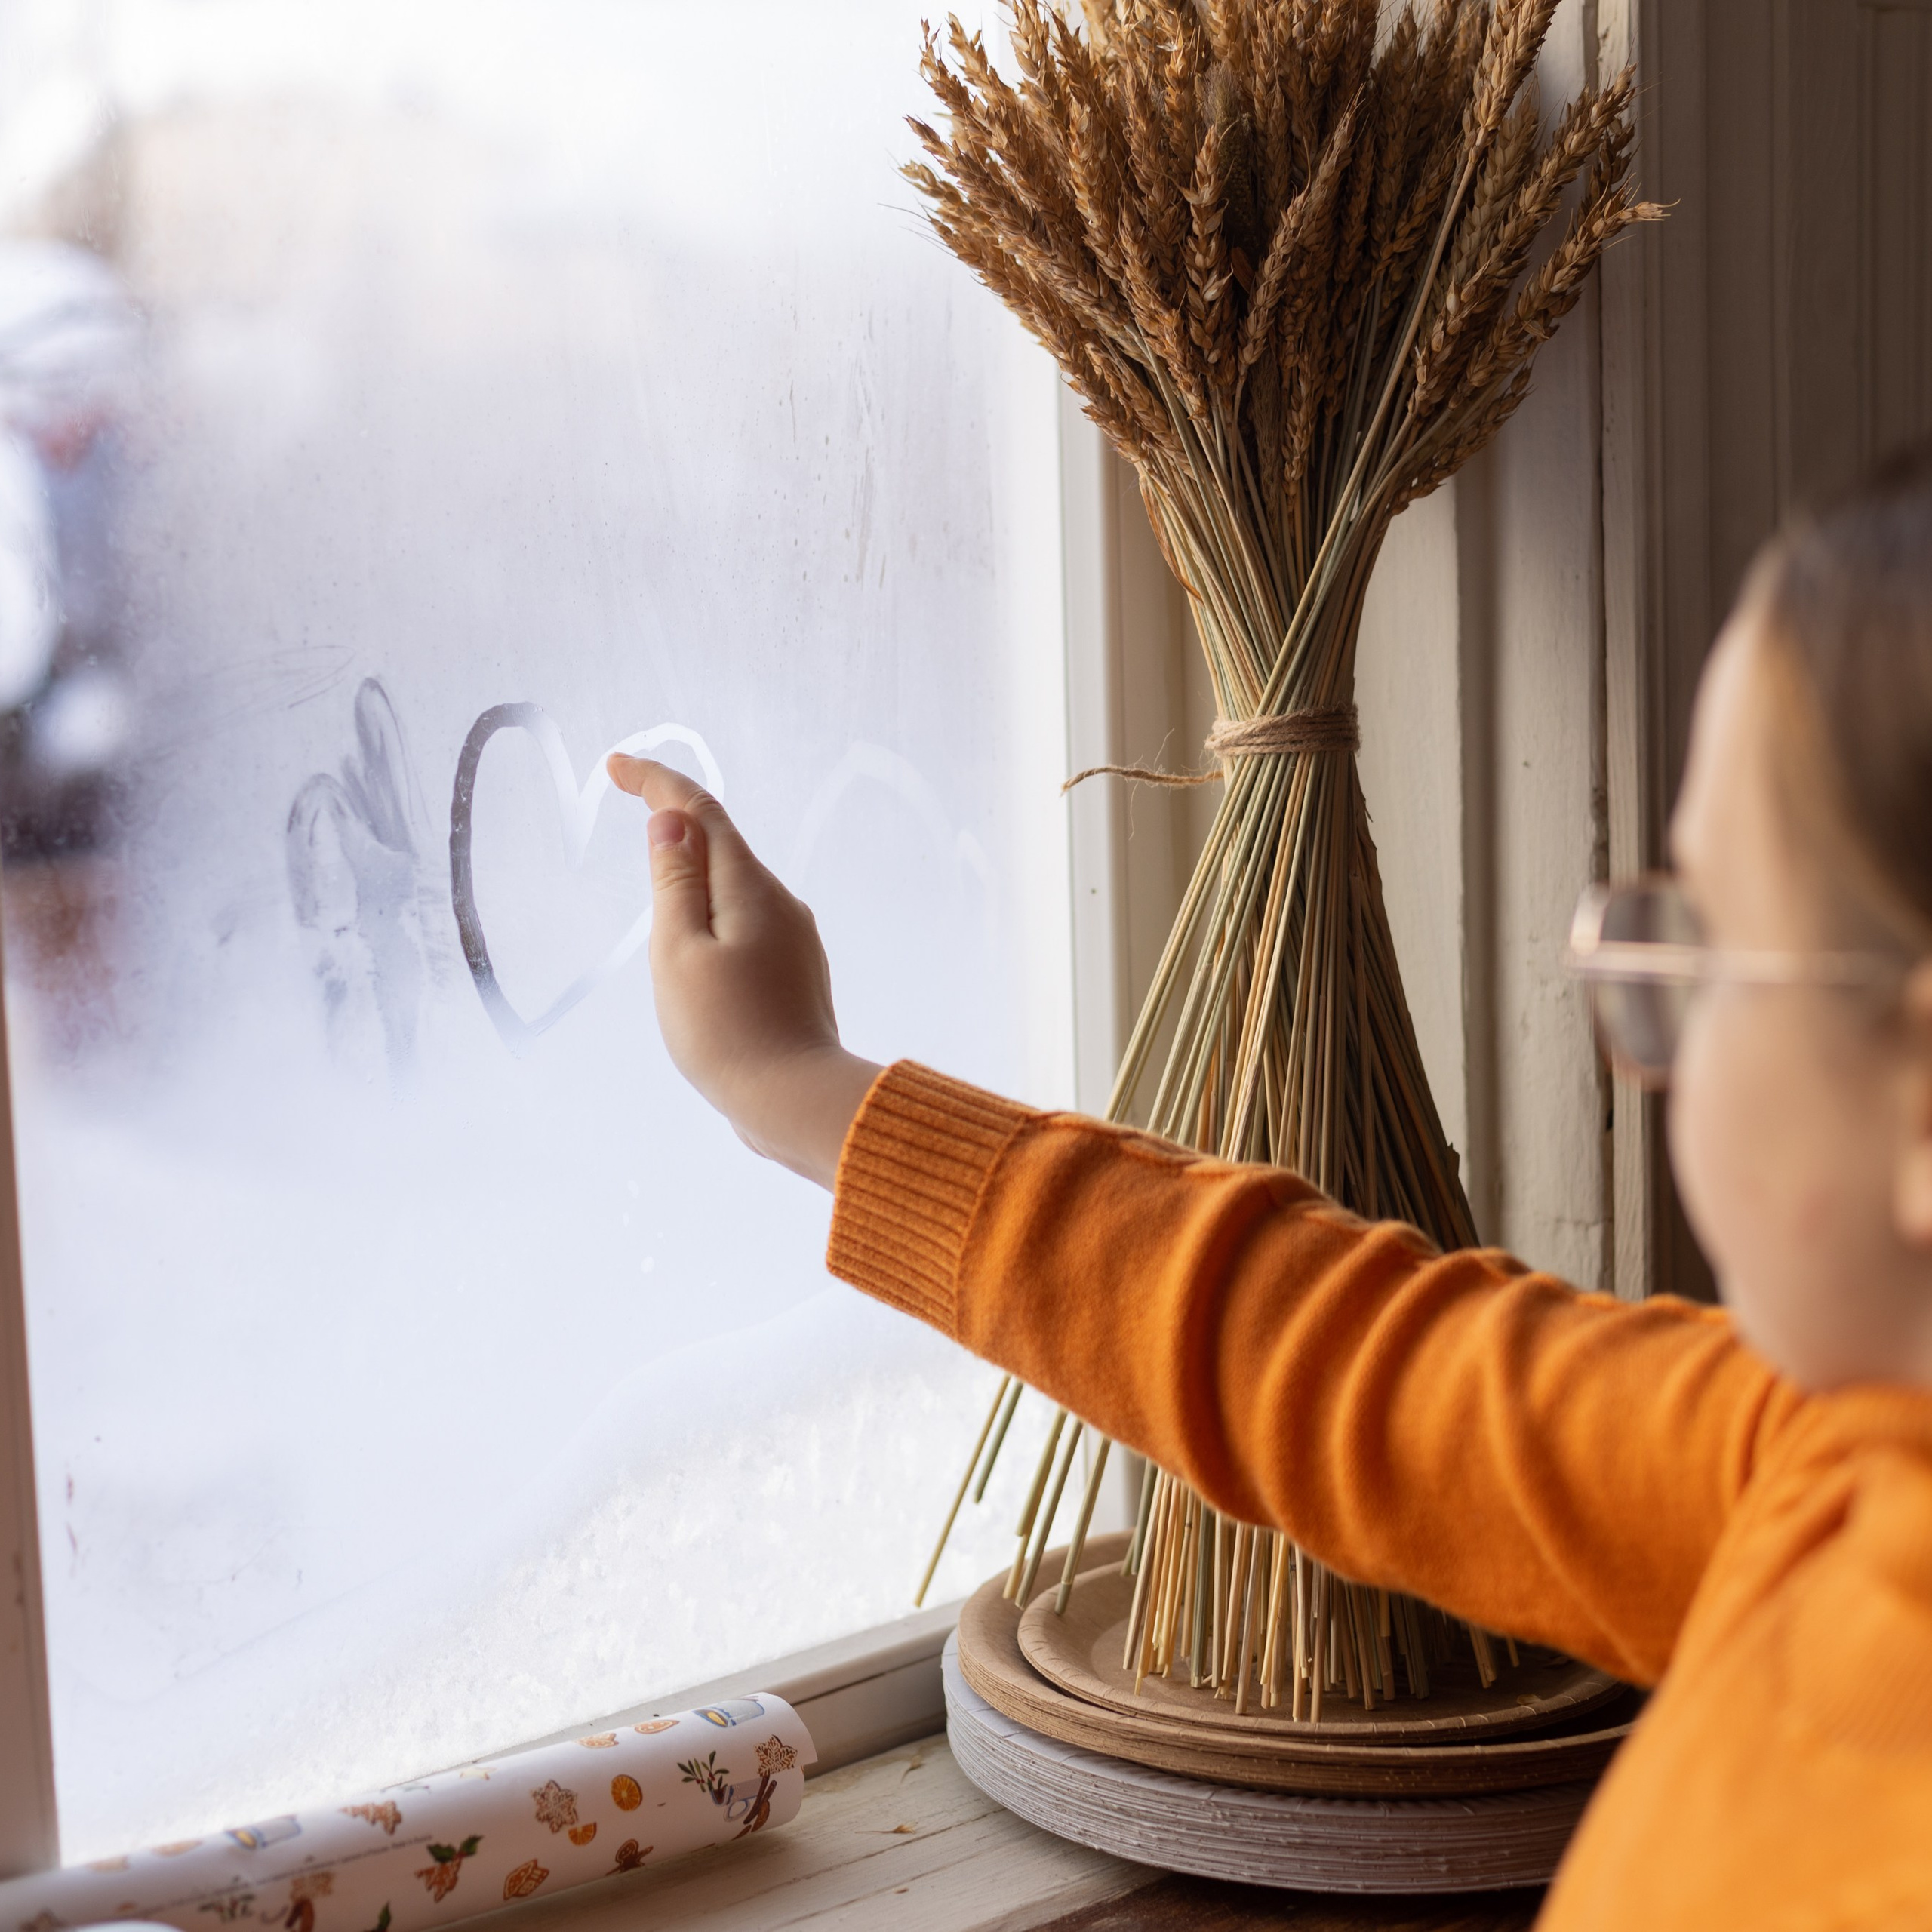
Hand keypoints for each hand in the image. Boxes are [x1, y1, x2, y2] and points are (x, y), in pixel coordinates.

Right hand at [607, 754, 882, 1188]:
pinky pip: (747, 922)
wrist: (794, 1102)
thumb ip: (675, 883)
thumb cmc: (727, 1031)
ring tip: (656, 858)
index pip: (701, 811)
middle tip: (629, 790)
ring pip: (736, 884)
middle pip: (722, 841)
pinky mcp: (794, 974)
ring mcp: (794, 940)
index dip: (657, 781)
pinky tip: (697, 933)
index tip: (616, 764)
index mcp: (750, 888)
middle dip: (676, 814)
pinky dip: (714, 907)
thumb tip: (672, 819)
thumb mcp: (680, 952)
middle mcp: (781, 903)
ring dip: (695, 864)